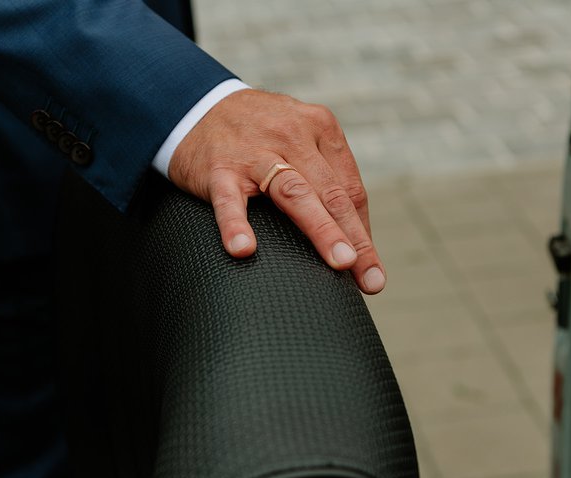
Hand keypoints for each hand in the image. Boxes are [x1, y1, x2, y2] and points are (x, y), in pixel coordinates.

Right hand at [167, 89, 385, 293]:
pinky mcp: (219, 167)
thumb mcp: (299, 140)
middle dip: (354, 238)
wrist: (199, 106)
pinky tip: (244, 249)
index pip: (350, 188)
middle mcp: (293, 135)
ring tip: (339, 262)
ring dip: (321, 229)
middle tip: (370, 277)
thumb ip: (325, 178)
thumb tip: (355, 236)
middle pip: (332, 194)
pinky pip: (229, 199)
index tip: (372, 270)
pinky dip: (236, 224)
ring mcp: (255, 152)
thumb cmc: (260, 135)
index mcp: (321, 128)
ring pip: (294, 193)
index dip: (363, 232)